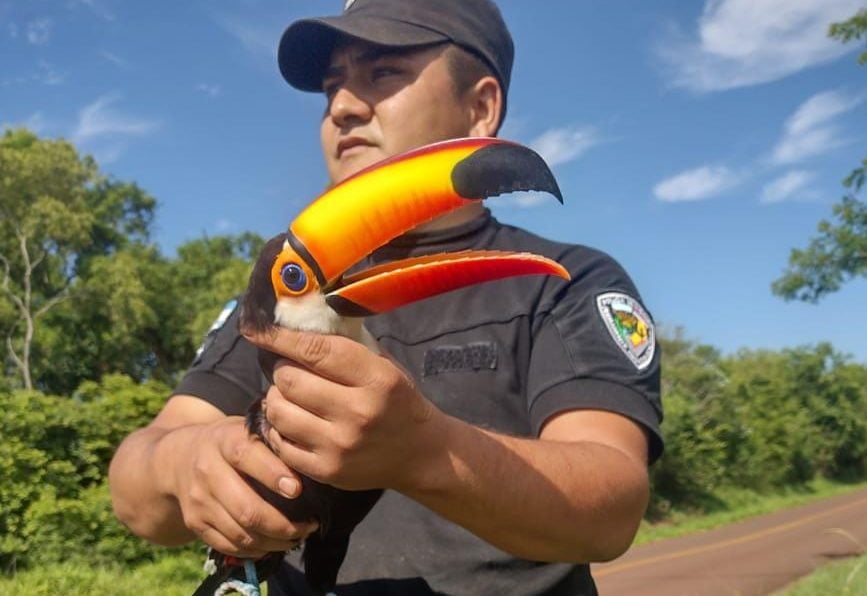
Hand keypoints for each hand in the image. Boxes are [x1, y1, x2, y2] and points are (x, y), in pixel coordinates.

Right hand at [165, 416, 318, 557]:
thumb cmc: (230, 442)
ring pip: (241, 533)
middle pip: (246, 508)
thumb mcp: (246, 429)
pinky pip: (229, 546)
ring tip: (298, 537)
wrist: (179, 458)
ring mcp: (199, 500)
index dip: (273, 475)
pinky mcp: (195, 523)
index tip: (297, 489)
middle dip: (283, 524)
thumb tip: (312, 461)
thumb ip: (273, 440)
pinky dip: (257, 550)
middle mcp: (207, 470)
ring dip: (275, 541)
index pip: (246, 456)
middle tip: (310, 525)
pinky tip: (275, 544)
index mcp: (224, 440)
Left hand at [244, 328, 442, 491]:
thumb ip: (347, 347)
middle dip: (281, 370)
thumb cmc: (398, 401)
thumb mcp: (385, 366)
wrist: (420, 454)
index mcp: (377, 379)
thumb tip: (297, 325)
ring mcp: (340, 445)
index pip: (316, 350)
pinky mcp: (326, 471)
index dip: (281, 337)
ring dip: (276, 398)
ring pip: (278, 411)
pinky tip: (292, 421)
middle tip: (289, 370)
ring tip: (288, 396)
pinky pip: (281, 443)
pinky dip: (279, 428)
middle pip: (290, 380)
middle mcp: (358, 412)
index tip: (258, 328)